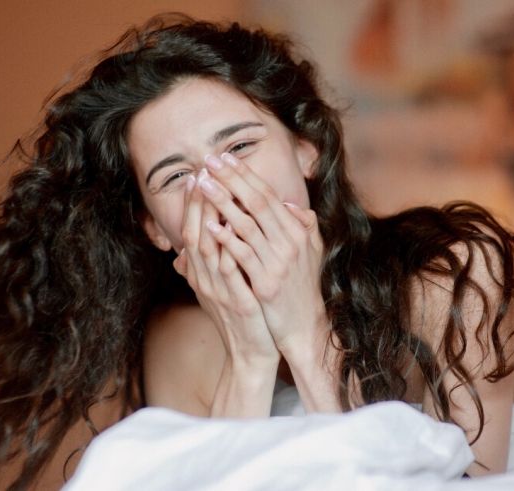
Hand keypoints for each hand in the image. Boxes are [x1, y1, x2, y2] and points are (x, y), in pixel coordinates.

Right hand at [173, 169, 278, 364]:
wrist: (251, 353)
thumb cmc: (240, 318)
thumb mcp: (220, 288)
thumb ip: (209, 264)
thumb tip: (192, 245)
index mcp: (202, 274)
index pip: (194, 232)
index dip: (195, 204)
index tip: (200, 176)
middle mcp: (205, 280)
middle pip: (196, 234)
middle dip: (199, 203)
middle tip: (204, 173)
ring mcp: (220, 291)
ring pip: (209, 249)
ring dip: (210, 218)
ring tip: (214, 191)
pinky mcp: (238, 302)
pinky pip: (230, 271)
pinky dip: (229, 249)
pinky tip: (233, 229)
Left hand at [198, 153, 328, 355]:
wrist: (304, 326)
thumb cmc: (302, 288)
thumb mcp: (310, 253)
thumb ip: (302, 226)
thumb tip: (290, 205)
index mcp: (298, 232)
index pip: (269, 195)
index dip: (247, 175)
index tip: (226, 158)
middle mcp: (290, 243)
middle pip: (258, 203)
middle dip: (232, 180)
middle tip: (210, 161)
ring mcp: (279, 264)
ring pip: (248, 225)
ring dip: (224, 202)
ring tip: (204, 185)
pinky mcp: (267, 284)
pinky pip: (243, 256)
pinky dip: (227, 239)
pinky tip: (210, 226)